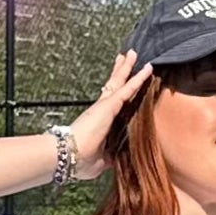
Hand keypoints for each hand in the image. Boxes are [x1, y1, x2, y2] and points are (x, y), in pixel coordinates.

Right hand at [70, 50, 153, 180]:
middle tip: (125, 58)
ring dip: (126, 68)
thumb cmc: (78, 160)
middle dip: (119, 71)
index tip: (118, 81)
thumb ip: (111, 156)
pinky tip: (147, 69)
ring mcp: (105, 107)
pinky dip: (138, 78)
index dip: (116, 90)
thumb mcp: (101, 160)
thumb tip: (116, 158)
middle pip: (113, 86)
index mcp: (99, 122)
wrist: (68, 156)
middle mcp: (101, 111)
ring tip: (132, 53)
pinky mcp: (109, 106)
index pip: (111, 102)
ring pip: (119, 82)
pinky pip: (127, 89)